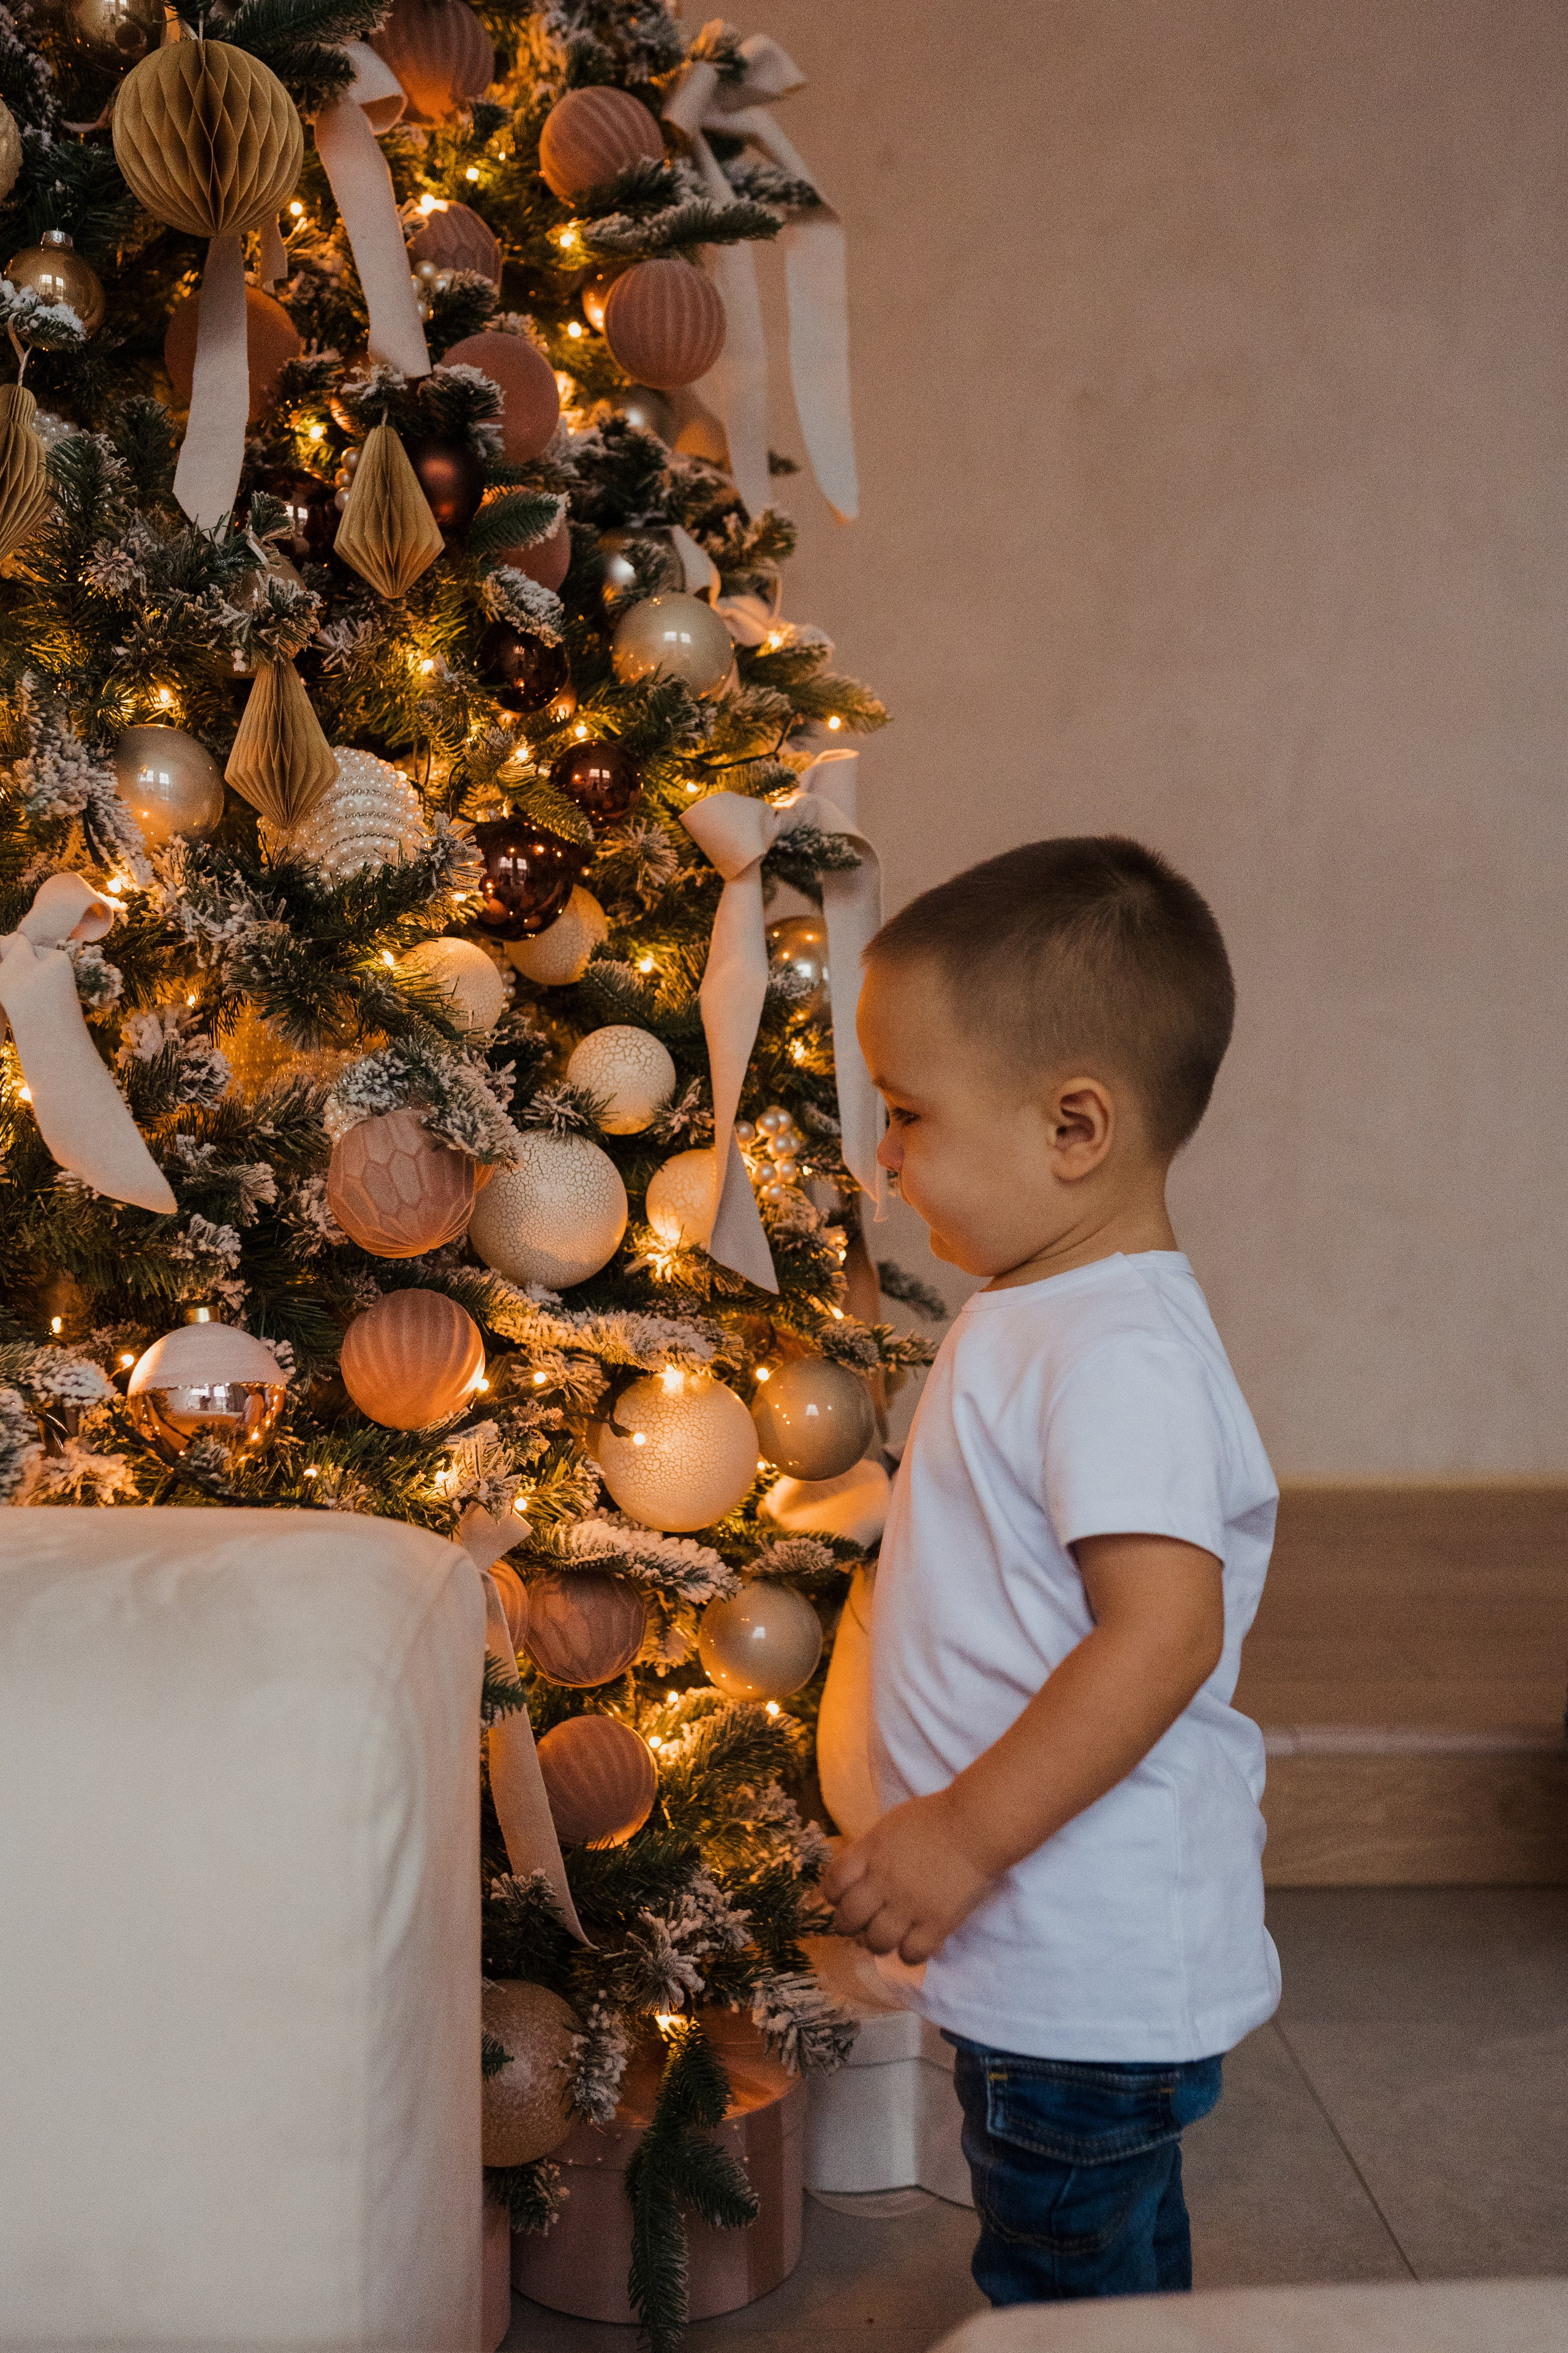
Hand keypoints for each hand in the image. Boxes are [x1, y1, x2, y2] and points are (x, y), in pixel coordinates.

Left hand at [820, 1791, 994, 1963]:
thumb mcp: (891, 1826)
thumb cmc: (935, 1818)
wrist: (976, 1827)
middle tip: (860, 1925)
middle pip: (849, 1918)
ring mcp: (908, 1906)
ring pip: (876, 1942)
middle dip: (849, 1925)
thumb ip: (870, 1851)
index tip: (842, 1899)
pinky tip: (914, 1943)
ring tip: (887, 1936)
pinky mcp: (935, 1924)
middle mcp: (883, 1882)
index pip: (833, 1884)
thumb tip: (856, 1875)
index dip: (833, 1896)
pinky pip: (911, 1954)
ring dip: (877, 1943)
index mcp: (870, 1853)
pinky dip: (909, 1954)